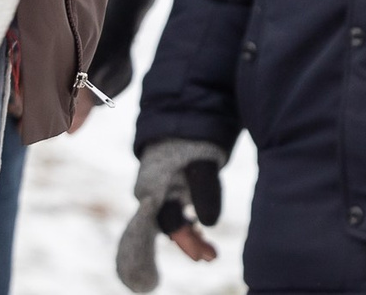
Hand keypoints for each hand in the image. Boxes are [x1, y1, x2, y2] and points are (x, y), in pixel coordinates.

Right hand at [117, 140, 226, 292]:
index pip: (170, 223)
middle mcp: (154, 190)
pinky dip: (188, 220)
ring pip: (173, 218)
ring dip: (190, 233)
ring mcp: (161, 187)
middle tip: (212, 256)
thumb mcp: (202, 160)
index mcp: (155, 187)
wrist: (184, 107)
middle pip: (170, 224)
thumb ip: (205, 190)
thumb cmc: (192, 135)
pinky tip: (201, 229)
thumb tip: (210, 224)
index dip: (187, 241)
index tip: (204, 257)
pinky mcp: (169, 183)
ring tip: (209, 248)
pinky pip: (175, 208)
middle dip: (190, 241)